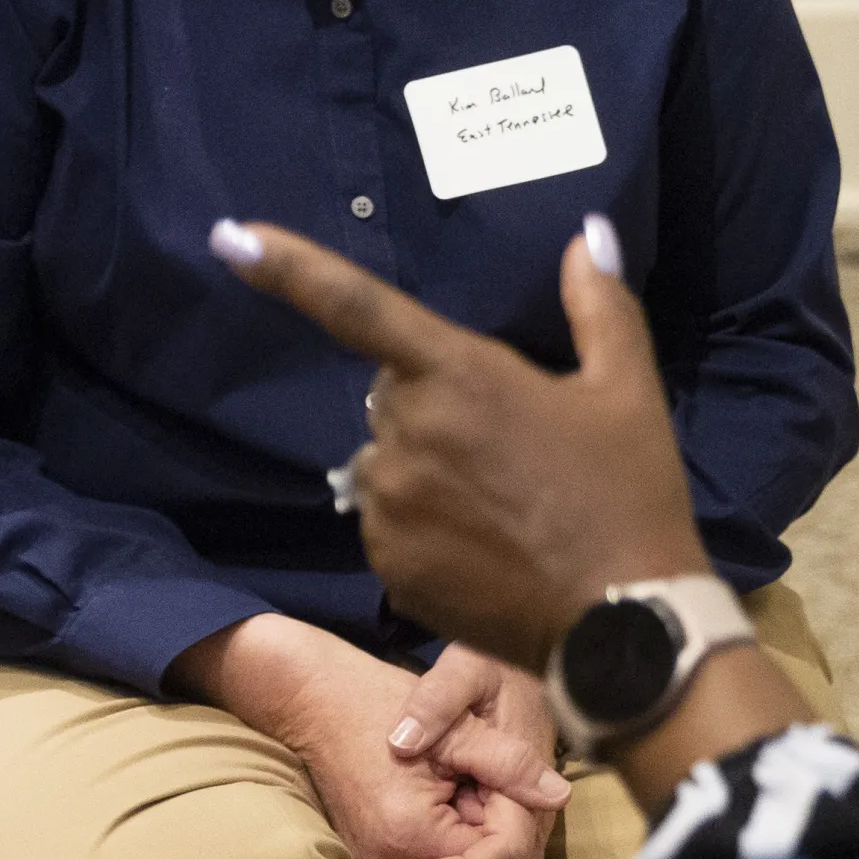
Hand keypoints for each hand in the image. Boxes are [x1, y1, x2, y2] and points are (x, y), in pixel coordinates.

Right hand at [172, 614, 553, 858]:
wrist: (317, 702)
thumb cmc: (384, 704)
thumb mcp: (459, 727)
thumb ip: (510, 765)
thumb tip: (559, 798)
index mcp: (412, 836)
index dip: (517, 823)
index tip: (494, 787)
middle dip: (502, 848)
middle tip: (483, 793)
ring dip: (481, 852)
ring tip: (463, 796)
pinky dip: (457, 854)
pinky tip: (447, 807)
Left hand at [208, 215, 704, 667]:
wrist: (623, 624)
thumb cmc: (628, 495)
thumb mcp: (627, 391)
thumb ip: (599, 304)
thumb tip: (587, 234)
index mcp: (459, 375)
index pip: (359, 306)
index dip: (290, 267)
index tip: (230, 237)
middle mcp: (408, 434)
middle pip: (393, 395)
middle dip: (436, 403)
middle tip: (511, 444)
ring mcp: (391, 506)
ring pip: (389, 462)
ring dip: (427, 468)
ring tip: (503, 504)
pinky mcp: (387, 566)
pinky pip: (389, 524)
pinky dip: (424, 527)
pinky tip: (484, 546)